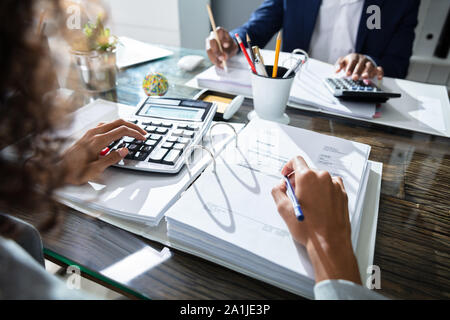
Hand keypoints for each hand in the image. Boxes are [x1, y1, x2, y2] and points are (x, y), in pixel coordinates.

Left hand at [61, 119, 146, 184]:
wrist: (57, 170)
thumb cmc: (73, 172)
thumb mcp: (95, 170)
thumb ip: (111, 159)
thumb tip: (124, 150)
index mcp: (97, 141)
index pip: (122, 130)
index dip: (135, 133)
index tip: (143, 138)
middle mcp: (94, 133)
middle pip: (119, 122)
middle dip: (133, 126)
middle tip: (143, 133)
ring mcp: (90, 133)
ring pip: (112, 123)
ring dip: (125, 126)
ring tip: (133, 133)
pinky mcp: (88, 135)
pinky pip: (105, 126)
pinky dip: (116, 127)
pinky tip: (118, 134)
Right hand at [206, 27, 238, 68]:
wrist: (228, 49)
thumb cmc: (231, 46)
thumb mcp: (233, 47)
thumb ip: (230, 50)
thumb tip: (224, 56)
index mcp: (220, 32)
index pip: (218, 31)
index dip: (221, 37)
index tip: (226, 45)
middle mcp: (213, 36)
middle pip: (212, 41)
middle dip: (217, 51)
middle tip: (222, 59)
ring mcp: (209, 43)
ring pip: (209, 50)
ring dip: (215, 58)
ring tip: (222, 64)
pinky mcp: (209, 51)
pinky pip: (210, 56)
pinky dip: (215, 62)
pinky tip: (220, 65)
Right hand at [271, 156, 360, 283]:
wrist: (330, 242)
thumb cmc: (310, 228)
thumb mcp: (284, 209)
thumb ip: (278, 192)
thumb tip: (280, 186)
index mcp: (307, 177)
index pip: (296, 161)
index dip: (288, 167)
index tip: (286, 175)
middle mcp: (323, 177)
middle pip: (307, 171)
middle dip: (299, 181)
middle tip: (295, 195)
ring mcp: (335, 185)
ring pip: (319, 179)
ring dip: (312, 187)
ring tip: (308, 204)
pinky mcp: (342, 194)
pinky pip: (331, 186)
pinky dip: (324, 191)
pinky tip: (319, 205)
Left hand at [336, 53, 383, 80]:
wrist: (358, 60)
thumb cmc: (349, 62)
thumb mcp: (343, 62)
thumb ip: (338, 65)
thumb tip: (336, 70)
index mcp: (354, 57)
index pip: (353, 61)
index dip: (350, 68)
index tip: (347, 74)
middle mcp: (363, 59)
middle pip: (361, 64)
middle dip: (358, 71)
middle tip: (355, 77)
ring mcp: (369, 63)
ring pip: (370, 66)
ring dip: (368, 72)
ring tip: (365, 77)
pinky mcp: (375, 68)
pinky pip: (379, 69)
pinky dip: (379, 73)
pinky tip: (378, 77)